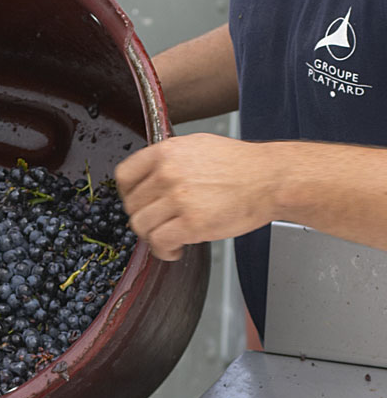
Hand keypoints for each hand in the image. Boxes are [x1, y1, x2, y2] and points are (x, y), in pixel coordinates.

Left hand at [116, 133, 276, 260]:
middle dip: (144, 217)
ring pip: (141, 225)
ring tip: (169, 237)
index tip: (137, 203)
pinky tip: (175, 249)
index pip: (124, 176)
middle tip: (159, 223)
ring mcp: (179, 198)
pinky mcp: (192, 223)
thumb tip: (148, 177)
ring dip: (152, 236)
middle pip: (132, 204)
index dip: (128, 194)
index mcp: (167, 152)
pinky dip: (163, 251)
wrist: (272, 179)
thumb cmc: (242, 166)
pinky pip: (159, 242)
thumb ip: (169, 160)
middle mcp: (168, 173)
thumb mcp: (198, 147)